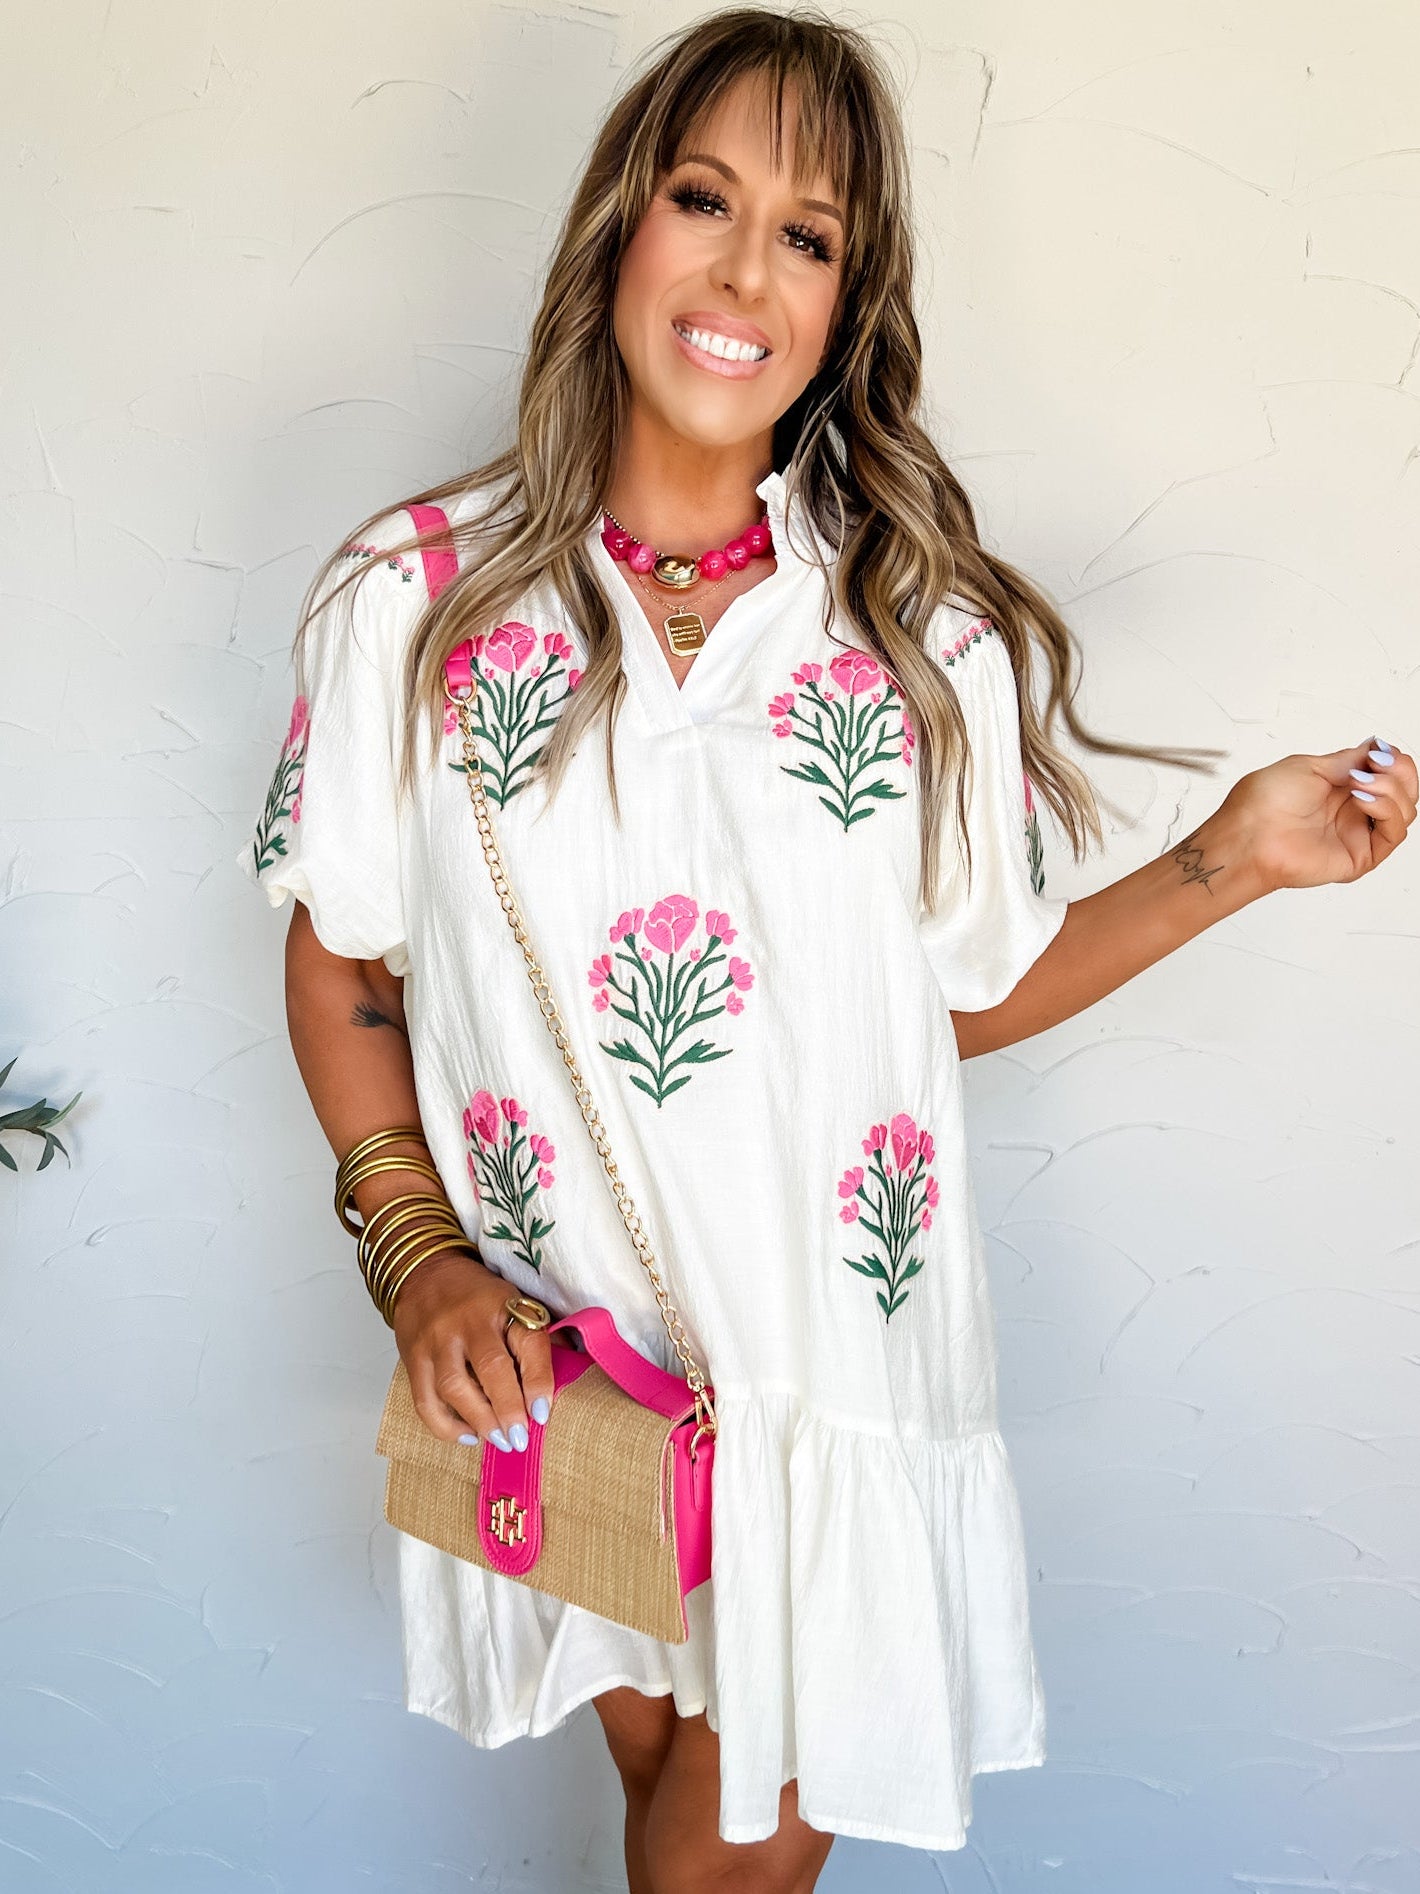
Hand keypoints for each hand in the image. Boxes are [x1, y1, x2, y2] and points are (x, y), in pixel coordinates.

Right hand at [390, 1249, 558, 1454]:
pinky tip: (468, 1436)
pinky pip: (425, 1400)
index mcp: (503, 1305)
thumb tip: (572, 1367)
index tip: (542, 1413)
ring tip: (500, 1441)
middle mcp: (468, 1321)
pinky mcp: (413, 1358)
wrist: (425, 1272)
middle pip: (490, 1368)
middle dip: (508, 1409)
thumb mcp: (514, 1299)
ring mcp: (437, 1341)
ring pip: (454, 1387)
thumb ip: (537, 1333)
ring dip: (479, 1421)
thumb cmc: (477, 1294)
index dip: (538, 1380)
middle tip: (520, 1439)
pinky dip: (446, 1425)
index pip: (528, 1342)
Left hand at [1217, 735, 1415, 894]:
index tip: (1380, 750)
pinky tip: (1364, 799)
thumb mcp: (1309, 766)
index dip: (1391, 758)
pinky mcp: (1360, 856)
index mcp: (1339, 789)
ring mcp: (1357, 833)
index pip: (1388, 772)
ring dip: (1391, 788)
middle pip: (1403, 790)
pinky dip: (1387, 810)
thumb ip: (1347, 760)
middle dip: (1399, 770)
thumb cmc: (1262, 805)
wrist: (1248, 836)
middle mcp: (1351, 811)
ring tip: (1361, 783)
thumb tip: (1374, 748)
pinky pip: (1394, 833)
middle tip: (1377, 763)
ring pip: (1405, 810)